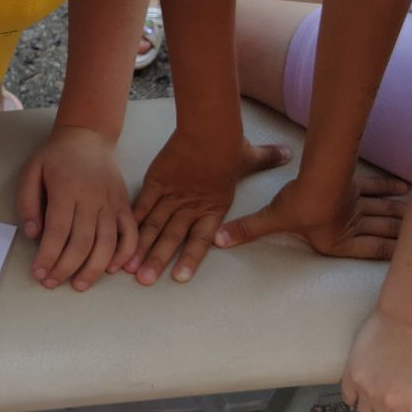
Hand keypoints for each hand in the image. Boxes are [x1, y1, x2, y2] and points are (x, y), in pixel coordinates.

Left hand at [15, 125, 137, 291]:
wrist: (88, 136)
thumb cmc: (56, 157)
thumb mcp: (31, 171)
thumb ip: (28, 201)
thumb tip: (34, 234)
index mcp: (67, 189)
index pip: (58, 231)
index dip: (48, 256)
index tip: (38, 273)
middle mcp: (92, 198)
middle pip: (82, 242)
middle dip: (66, 267)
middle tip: (52, 283)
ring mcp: (112, 202)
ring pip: (107, 242)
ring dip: (94, 268)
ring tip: (79, 285)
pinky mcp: (125, 205)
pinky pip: (130, 233)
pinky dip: (125, 253)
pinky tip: (114, 269)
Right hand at [128, 130, 289, 284]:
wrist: (208, 129)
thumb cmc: (231, 145)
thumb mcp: (252, 156)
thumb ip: (268, 158)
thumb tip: (288, 153)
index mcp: (213, 207)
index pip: (200, 240)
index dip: (189, 259)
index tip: (179, 278)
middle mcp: (190, 206)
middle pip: (171, 238)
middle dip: (157, 260)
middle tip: (144, 281)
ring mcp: (171, 195)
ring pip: (153, 225)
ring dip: (141, 246)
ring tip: (128, 267)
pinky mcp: (156, 181)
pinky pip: (142, 205)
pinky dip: (132, 221)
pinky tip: (122, 235)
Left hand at [214, 170, 408, 258]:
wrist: (318, 178)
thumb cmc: (299, 204)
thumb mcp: (272, 219)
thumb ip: (247, 231)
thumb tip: (218, 242)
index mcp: (337, 243)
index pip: (368, 252)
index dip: (387, 256)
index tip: (405, 259)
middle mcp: (352, 226)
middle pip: (382, 233)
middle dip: (400, 235)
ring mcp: (358, 206)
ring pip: (385, 213)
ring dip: (401, 215)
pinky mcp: (357, 187)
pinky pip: (377, 189)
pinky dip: (391, 188)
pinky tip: (407, 188)